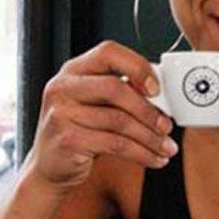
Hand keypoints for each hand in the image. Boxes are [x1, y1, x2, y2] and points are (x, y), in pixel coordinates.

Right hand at [27, 41, 176, 192]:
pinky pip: (114, 144)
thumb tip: (163, 96)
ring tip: (166, 147)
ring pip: (119, 120)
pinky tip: (154, 158)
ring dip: (150, 137)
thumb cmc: (81, 131)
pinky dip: (141, 153)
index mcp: (74, 70)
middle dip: (148, 109)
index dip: (137, 66)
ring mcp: (61, 113)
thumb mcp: (97, 105)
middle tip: (167, 125)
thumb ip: (121, 93)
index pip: (108, 52)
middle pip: (115, 88)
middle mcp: (63, 87)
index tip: (157, 88)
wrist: (51, 167)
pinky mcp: (67, 140)